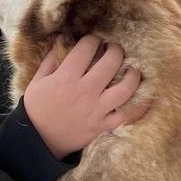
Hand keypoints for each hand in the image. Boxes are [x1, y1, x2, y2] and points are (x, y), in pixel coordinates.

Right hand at [22, 35, 147, 158]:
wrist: (37, 141)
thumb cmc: (36, 109)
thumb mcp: (37, 81)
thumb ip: (51, 60)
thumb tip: (61, 39)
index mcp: (66, 77)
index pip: (86, 49)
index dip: (92, 40)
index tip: (94, 40)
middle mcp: (85, 91)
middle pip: (111, 62)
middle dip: (115, 49)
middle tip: (114, 49)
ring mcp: (97, 109)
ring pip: (126, 88)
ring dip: (133, 74)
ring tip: (132, 69)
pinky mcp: (103, 126)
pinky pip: (127, 115)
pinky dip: (140, 106)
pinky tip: (144, 96)